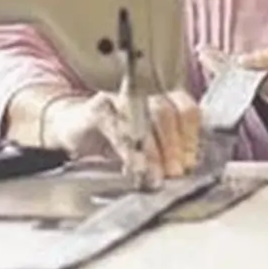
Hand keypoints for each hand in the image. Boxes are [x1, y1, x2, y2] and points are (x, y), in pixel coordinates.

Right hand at [42, 88, 201, 182]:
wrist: (77, 129)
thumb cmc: (119, 136)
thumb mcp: (149, 144)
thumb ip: (169, 151)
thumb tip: (187, 169)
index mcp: (163, 96)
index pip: (186, 109)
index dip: (190, 138)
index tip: (189, 163)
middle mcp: (144, 90)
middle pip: (166, 113)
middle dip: (172, 148)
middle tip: (173, 174)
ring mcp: (120, 96)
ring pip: (143, 120)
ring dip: (151, 153)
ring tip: (154, 177)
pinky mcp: (98, 109)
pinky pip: (117, 128)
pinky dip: (128, 152)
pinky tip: (133, 169)